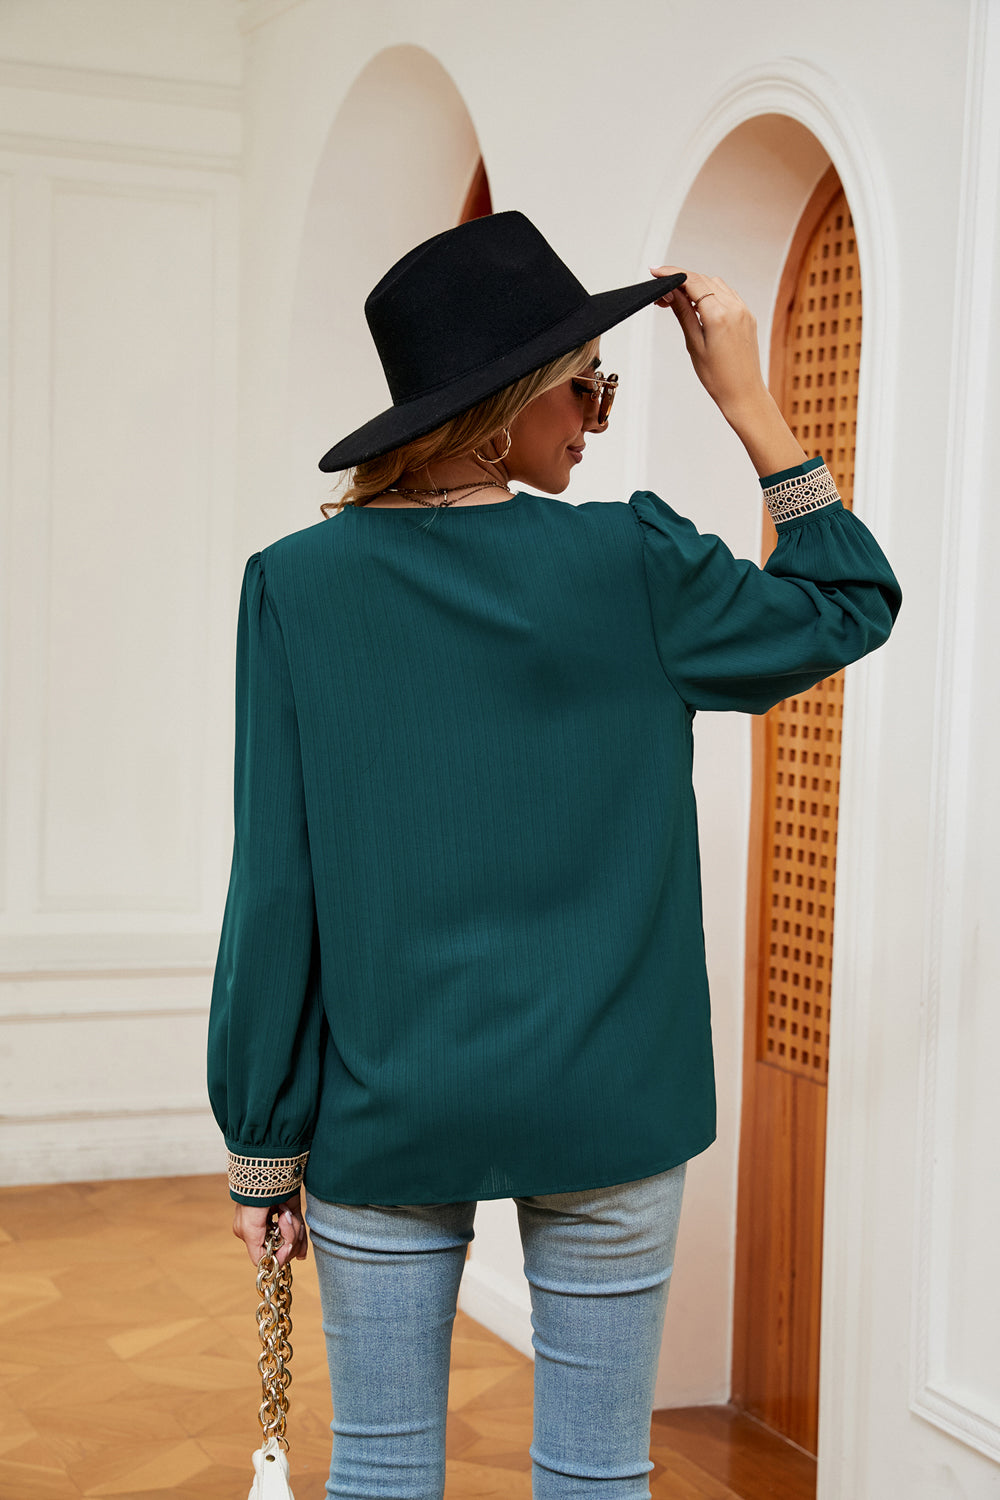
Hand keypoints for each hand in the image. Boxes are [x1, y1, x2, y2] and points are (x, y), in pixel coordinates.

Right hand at [233, 1190, 308, 1267]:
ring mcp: (279, 1220)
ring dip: (295, 1229)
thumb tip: (268, 1266)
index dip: (279, 1255)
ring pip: (293, 1239)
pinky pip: (299, 1228)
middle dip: (289, 1237)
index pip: (268, 1257)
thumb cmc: (255, 1199)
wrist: (269, 1170)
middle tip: (284, 1219)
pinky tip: (294, 1225)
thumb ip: (257, 1251)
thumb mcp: (250, 1229)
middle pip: (283, 1248)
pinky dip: (301, 1231)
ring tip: (286, 1211)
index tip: (286, 1247)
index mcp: (250, 1234)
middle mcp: (265, 1229)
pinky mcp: (291, 1210)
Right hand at [650, 265, 806, 476]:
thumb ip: (684, 313)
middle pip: (703, 280)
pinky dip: (710, 293)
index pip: (692, 282)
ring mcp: (743, 310)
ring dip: (695, 286)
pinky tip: (697, 305)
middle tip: (660, 293)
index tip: (656, 272)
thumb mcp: (694, 344)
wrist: (744, 393)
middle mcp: (734, 308)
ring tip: (676, 300)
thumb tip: (671, 292)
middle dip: (680, 281)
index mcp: (719, 315)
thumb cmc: (718, 377)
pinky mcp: (747, 316)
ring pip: (715, 284)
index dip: (672, 274)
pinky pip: (727, 295)